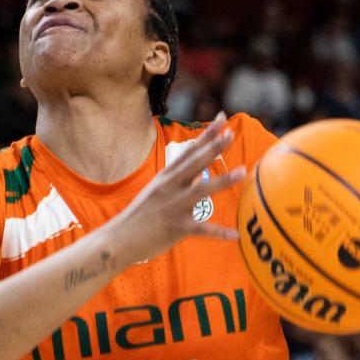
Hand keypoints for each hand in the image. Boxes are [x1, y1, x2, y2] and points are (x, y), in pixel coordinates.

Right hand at [115, 113, 245, 264]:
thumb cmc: (140, 216)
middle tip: (230, 133)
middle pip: (195, 164)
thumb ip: (177, 180)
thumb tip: (198, 171)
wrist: (118, 240)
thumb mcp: (156, 191)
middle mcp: (170, 188)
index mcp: (166, 177)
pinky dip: (220, 233)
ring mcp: (173, 207)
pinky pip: (202, 230)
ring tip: (241, 171)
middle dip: (213, 148)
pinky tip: (236, 235)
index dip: (206, 135)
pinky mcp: (176, 228)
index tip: (222, 119)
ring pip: (202, 191)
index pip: (189, 151)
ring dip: (223, 180)